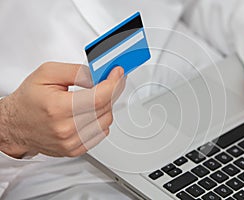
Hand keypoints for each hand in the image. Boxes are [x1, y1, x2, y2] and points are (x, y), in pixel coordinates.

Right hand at [0, 62, 124, 157]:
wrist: (16, 124)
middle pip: (105, 108)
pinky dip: (101, 119)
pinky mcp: (75, 150)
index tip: (118, 74)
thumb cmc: (29, 100)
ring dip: (106, 106)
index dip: (113, 83)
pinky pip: (101, 133)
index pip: (98, 98)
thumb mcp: (48, 73)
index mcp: (58, 108)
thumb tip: (99, 75)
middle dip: (111, 91)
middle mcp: (66, 129)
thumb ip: (77, 71)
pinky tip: (90, 112)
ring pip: (106, 121)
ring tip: (93, 97)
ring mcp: (71, 143)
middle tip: (107, 81)